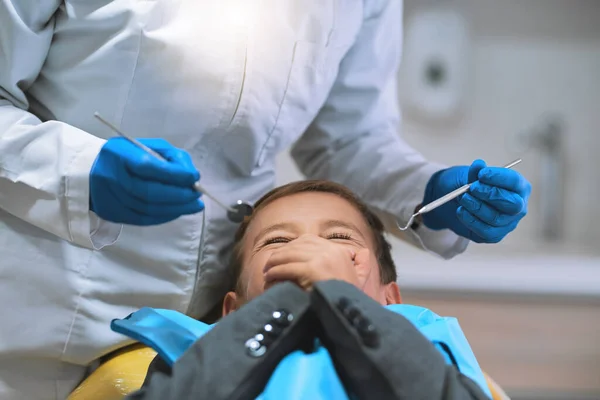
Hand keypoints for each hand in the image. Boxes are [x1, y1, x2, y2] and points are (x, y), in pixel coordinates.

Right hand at [89, 138, 203, 224]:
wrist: (91, 171)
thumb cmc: (125, 156)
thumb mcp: (146, 146)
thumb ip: (170, 157)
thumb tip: (192, 176)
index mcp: (118, 154)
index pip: (148, 166)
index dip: (175, 174)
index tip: (195, 177)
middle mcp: (111, 177)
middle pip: (149, 192)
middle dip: (179, 195)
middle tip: (197, 195)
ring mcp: (110, 198)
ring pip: (148, 209)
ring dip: (176, 208)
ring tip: (194, 205)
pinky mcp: (113, 214)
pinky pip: (143, 219)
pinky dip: (165, 216)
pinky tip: (177, 211)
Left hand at [262, 234, 371, 290]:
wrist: (350, 313)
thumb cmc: (350, 299)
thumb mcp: (360, 278)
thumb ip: (361, 264)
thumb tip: (363, 252)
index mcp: (339, 250)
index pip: (308, 240)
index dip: (292, 247)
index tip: (281, 255)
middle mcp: (331, 251)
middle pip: (297, 245)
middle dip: (280, 254)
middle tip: (269, 264)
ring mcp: (322, 259)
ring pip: (290, 255)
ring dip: (275, 262)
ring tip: (267, 271)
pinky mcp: (313, 269)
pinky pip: (288, 267)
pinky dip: (276, 272)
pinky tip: (270, 277)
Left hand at [422, 159, 530, 242]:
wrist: (455, 203)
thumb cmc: (468, 185)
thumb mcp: (468, 175)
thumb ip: (474, 172)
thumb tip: (479, 164)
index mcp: (518, 186)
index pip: (515, 182)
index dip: (499, 177)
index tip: (482, 174)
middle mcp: (518, 206)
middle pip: (513, 204)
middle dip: (491, 195)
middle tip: (472, 188)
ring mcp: (508, 223)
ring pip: (496, 218)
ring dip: (477, 207)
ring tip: (462, 198)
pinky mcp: (495, 235)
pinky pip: (485, 231)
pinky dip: (470, 220)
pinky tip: (461, 211)